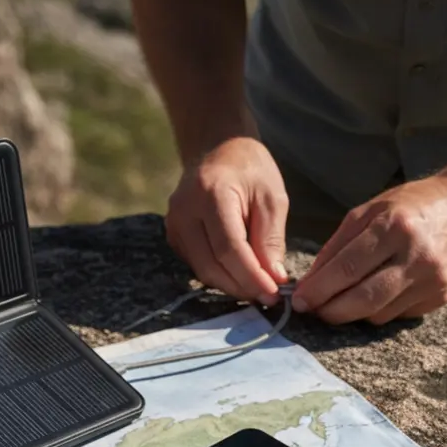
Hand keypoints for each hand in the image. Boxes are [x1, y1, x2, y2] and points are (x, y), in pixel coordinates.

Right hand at [165, 137, 289, 305]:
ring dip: (230, 284)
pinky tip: (239, 274)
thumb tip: (274, 279)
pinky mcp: (173, 235)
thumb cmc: (250, 169)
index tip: (274, 293)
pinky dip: (219, 275)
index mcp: (211, 194)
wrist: (217, 149)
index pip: (229, 248)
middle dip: (241, 286)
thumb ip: (271, 239)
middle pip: (211, 265)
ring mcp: (174, 224)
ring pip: (201, 270)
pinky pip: (196, 264)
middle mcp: (185, 211)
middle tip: (268, 297)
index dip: (251, 275)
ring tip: (256, 288)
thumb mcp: (271, 197)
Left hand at [293, 175, 446, 323]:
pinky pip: (396, 315)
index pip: (347, 269)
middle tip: (312, 310)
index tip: (299, 300)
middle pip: (363, 299)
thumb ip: (335, 247)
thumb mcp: (368, 212)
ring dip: (351, 313)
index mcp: (394, 227)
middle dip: (330, 311)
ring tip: (338, 301)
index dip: (318, 290)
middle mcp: (417, 255)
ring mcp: (432, 279)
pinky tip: (372, 296)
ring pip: (378, 313)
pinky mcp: (441, 296)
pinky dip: (376, 310)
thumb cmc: (409, 206)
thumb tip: (307, 283)